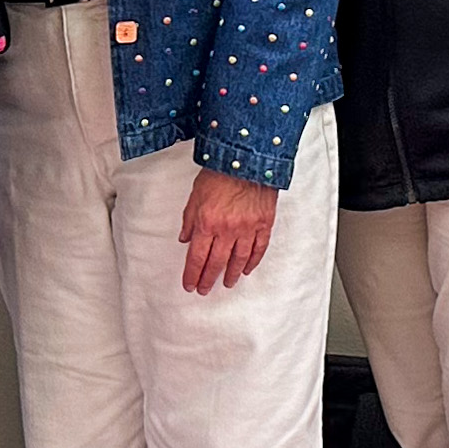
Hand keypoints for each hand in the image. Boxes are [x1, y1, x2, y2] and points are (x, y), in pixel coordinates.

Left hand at [179, 169, 279, 293]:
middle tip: (204, 289)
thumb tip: (185, 239)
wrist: (247, 158)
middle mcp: (227, 230)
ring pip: (238, 260)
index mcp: (207, 223)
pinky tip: (246, 269)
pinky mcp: (264, 224)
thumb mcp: (195, 195)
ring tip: (226, 283)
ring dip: (231, 274)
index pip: (197, 258)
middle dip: (208, 279)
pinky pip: (258, 249)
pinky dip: (252, 262)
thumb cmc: (220, 173)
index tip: (190, 285)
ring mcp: (248, 228)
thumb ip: (189, 220)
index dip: (192, 274)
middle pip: (216, 263)